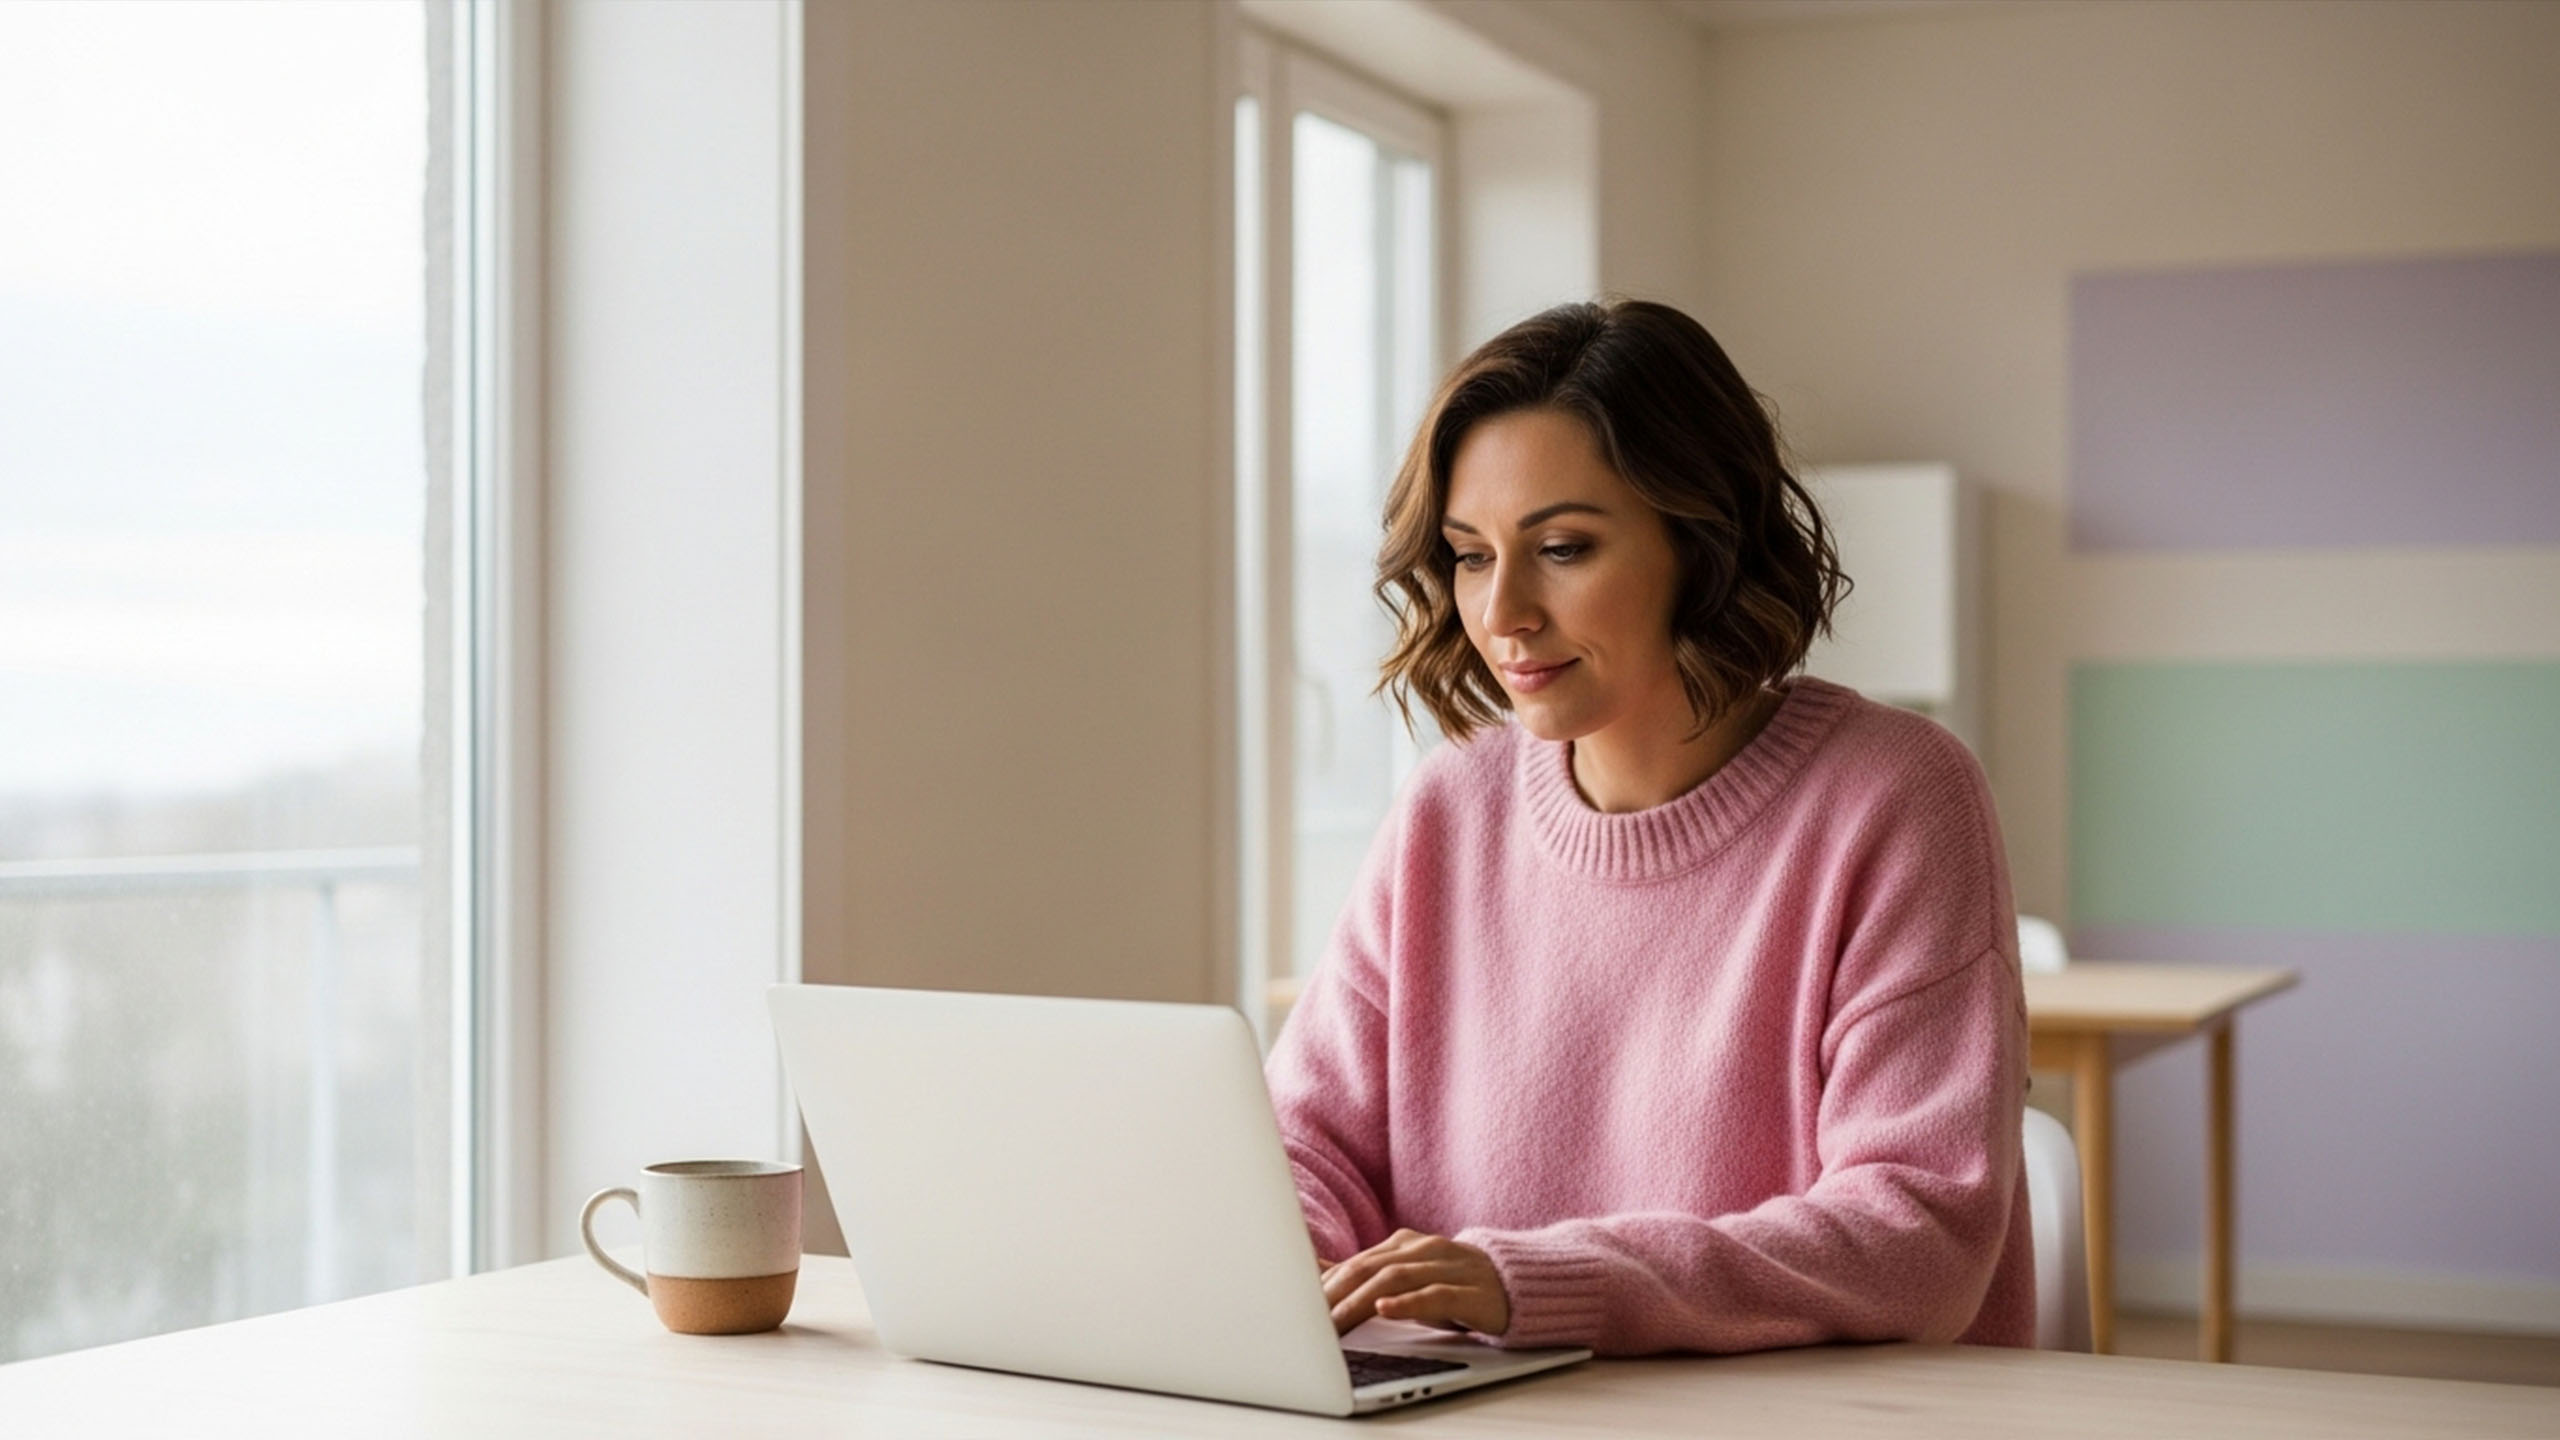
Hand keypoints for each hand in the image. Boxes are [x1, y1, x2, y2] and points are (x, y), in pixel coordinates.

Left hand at [1320, 1229, 1509, 1336]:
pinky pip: (1435, 1294)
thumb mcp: (1407, 1276)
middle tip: (1308, 1318)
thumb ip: (1365, 1274)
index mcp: (1405, 1244)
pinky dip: (1407, 1302)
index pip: (1356, 1263)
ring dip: (1360, 1301)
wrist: (1518, 1282)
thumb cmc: (1455, 1283)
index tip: (1297, 1306)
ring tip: (1335, 1321)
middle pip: (1369, 1268)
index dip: (1325, 1286)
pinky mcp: (1472, 1292)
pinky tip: (1385, 1310)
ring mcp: (1449, 1267)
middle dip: (1335, 1294)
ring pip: (1395, 1279)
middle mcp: (1423, 1250)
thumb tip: (1314, 1272)